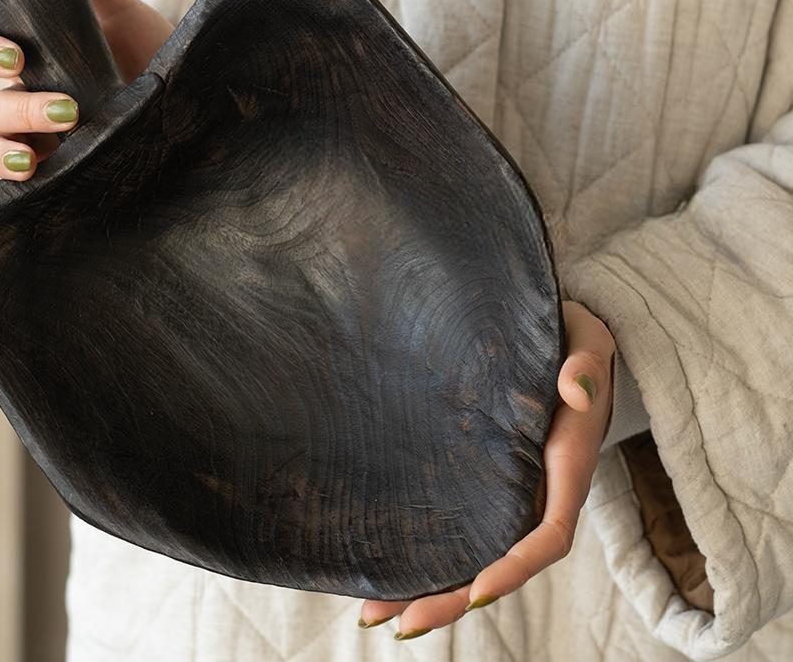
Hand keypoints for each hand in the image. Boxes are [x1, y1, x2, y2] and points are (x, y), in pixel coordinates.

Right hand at [0, 0, 173, 219]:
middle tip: (65, 108)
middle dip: (16, 109)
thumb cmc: (154, 50)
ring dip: (0, 156)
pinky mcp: (59, 176)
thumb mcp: (124, 9)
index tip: (17, 57)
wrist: (197, 100)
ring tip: (33, 163)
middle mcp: (29, 101)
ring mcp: (42, 141)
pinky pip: (6, 195)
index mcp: (34, 59)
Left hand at [357, 299, 614, 639]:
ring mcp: (512, 492)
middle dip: (456, 597)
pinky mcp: (487, 481)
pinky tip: (383, 571)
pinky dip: (426, 554)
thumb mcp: (584, 336)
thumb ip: (584, 361)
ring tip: (374, 614)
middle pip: (502, 563)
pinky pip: (460, 526)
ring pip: (475, 554)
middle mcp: (540, 492)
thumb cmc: (573, 337)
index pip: (549, 534)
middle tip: (403, 623)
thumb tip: (574, 389)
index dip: (515, 568)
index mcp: (567, 466)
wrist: (560, 339)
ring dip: (430, 588)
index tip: (478, 592)